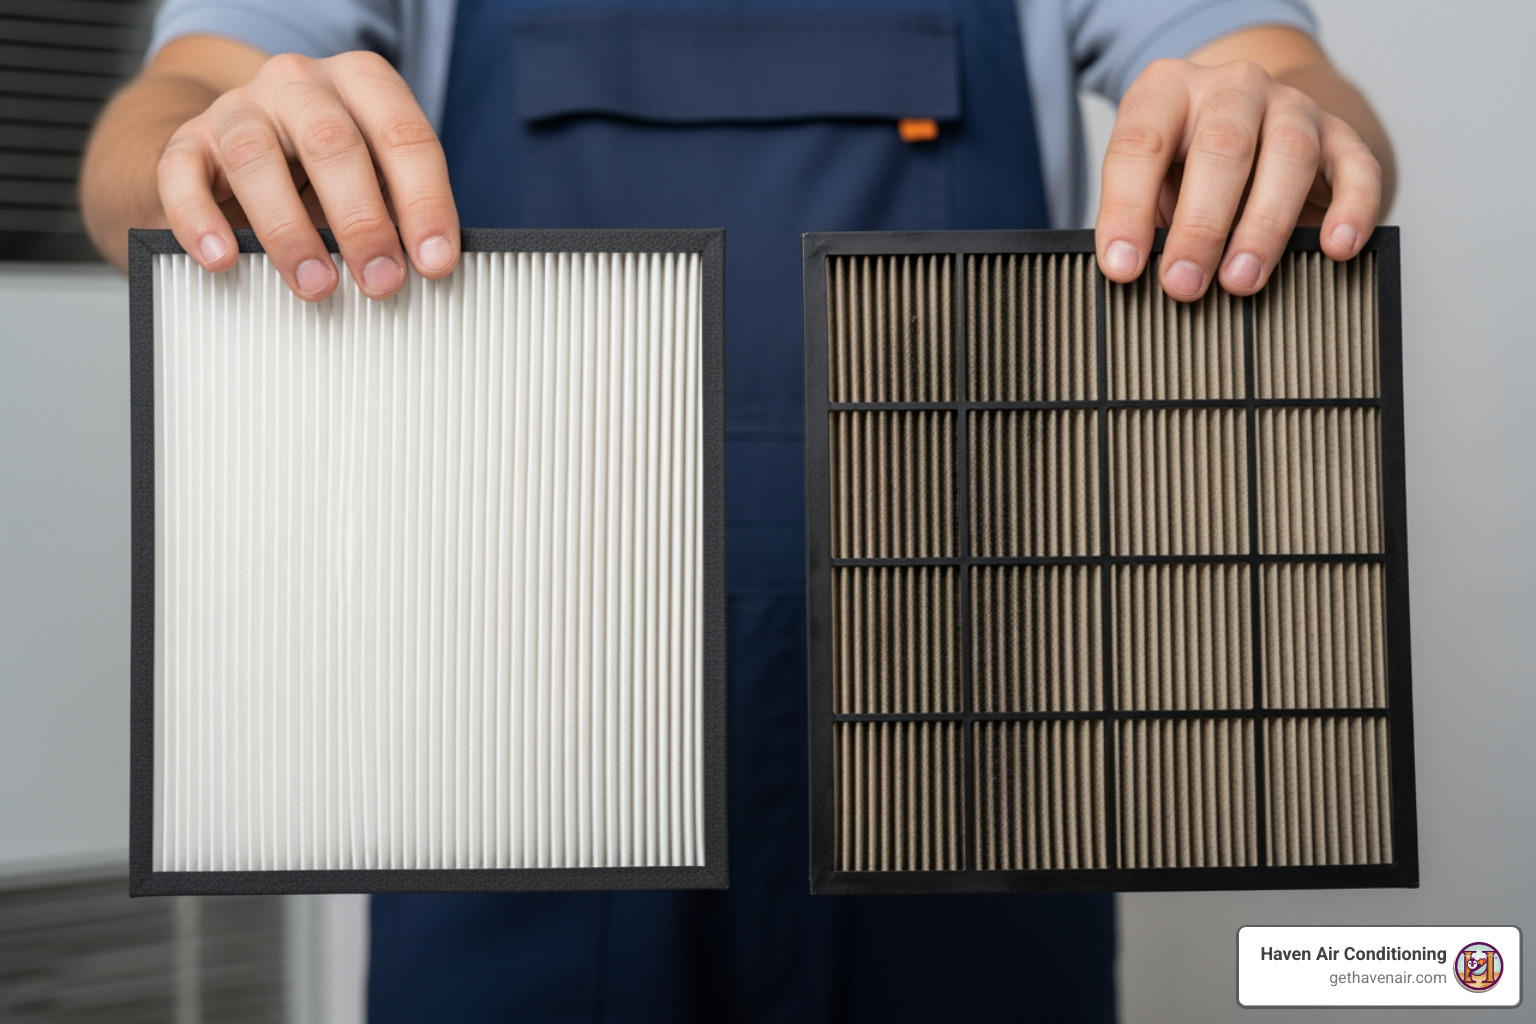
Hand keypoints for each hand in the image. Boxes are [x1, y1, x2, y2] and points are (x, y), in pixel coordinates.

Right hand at [158, 50, 458, 299]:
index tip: (434, 262)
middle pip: (332, 143)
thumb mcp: (374, 177)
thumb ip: (399, 210)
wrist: (235, 149)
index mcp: (362, 84)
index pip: (403, 136)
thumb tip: (426, 267)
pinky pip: (181, 173)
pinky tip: (223, 258)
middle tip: (380, 281)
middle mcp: (300, 84)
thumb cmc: (322, 171)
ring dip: (289, 231)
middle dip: (362, 221)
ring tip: (315, 284)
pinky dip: (199, 219)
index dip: (425, 201)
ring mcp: (238, 107)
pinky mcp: (187, 141)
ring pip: (255, 156)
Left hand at [1094, 54, 1382, 300]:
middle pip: (1222, 146)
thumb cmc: (1182, 167)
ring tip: (1241, 280)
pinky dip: (1351, 208)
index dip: (1127, 208)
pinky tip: (1336, 247)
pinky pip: (1357, 166)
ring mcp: (1290, 105)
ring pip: (1290, 154)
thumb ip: (1143, 219)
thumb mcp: (1149, 183)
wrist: (1249, 125)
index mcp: (1166, 92)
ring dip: (1264, 225)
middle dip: (1200, 225)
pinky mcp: (1340, 134)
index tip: (1122, 267)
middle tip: (1183, 284)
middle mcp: (1231, 87)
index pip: (1140, 144)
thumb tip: (1137, 275)